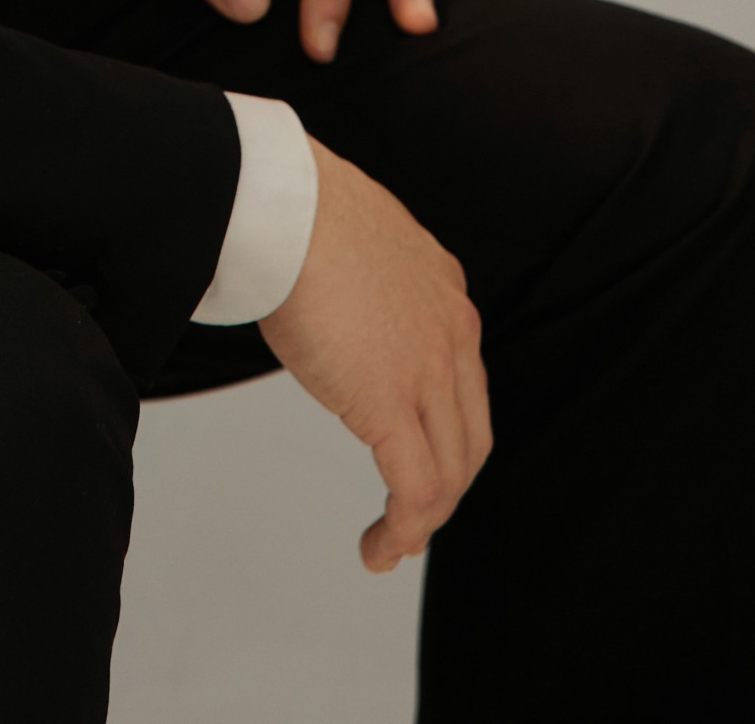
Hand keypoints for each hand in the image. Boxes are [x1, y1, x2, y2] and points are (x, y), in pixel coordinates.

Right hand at [260, 137, 491, 569]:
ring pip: (450, 472)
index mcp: (444, 291)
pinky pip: (417, 490)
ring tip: (390, 544)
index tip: (413, 454)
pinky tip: (380, 549)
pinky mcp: (391, 405)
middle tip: (411, 514)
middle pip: (469, 437)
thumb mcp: (357, 239)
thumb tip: (334, 291)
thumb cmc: (296, 209)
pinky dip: (404, 530)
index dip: (445, 430)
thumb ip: (366, 276)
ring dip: (423, 519)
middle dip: (445, 485)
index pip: (464, 381)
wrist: (284, 205)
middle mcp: (452, 334)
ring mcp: (428, 372)